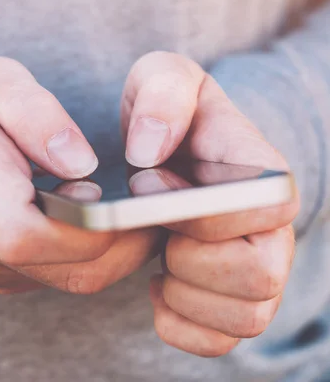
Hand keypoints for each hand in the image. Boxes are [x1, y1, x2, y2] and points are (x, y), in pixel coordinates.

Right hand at [0, 57, 162, 293]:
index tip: (126, 199)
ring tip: (130, 207)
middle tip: (153, 201)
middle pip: (63, 269)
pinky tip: (93, 221)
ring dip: (114, 251)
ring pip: (68, 281)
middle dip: (123, 243)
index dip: (88, 229)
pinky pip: (56, 278)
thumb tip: (83, 163)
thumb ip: (34, 114)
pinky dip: (89, 256)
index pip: (25, 234)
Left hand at [121, 51, 299, 356]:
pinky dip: (179, 323)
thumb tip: (148, 153)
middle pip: (258, 278)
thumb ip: (162, 96)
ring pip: (244, 318)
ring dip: (184, 294)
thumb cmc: (172, 119)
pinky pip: (218, 341)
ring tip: (158, 257)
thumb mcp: (161, 81)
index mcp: (264, 177)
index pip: (263, 211)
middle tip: (158, 233)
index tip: (151, 191)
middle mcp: (273, 232)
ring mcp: (259, 273)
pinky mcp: (234, 303)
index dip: (199, 211)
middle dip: (190, 260)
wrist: (171, 155)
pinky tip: (157, 286)